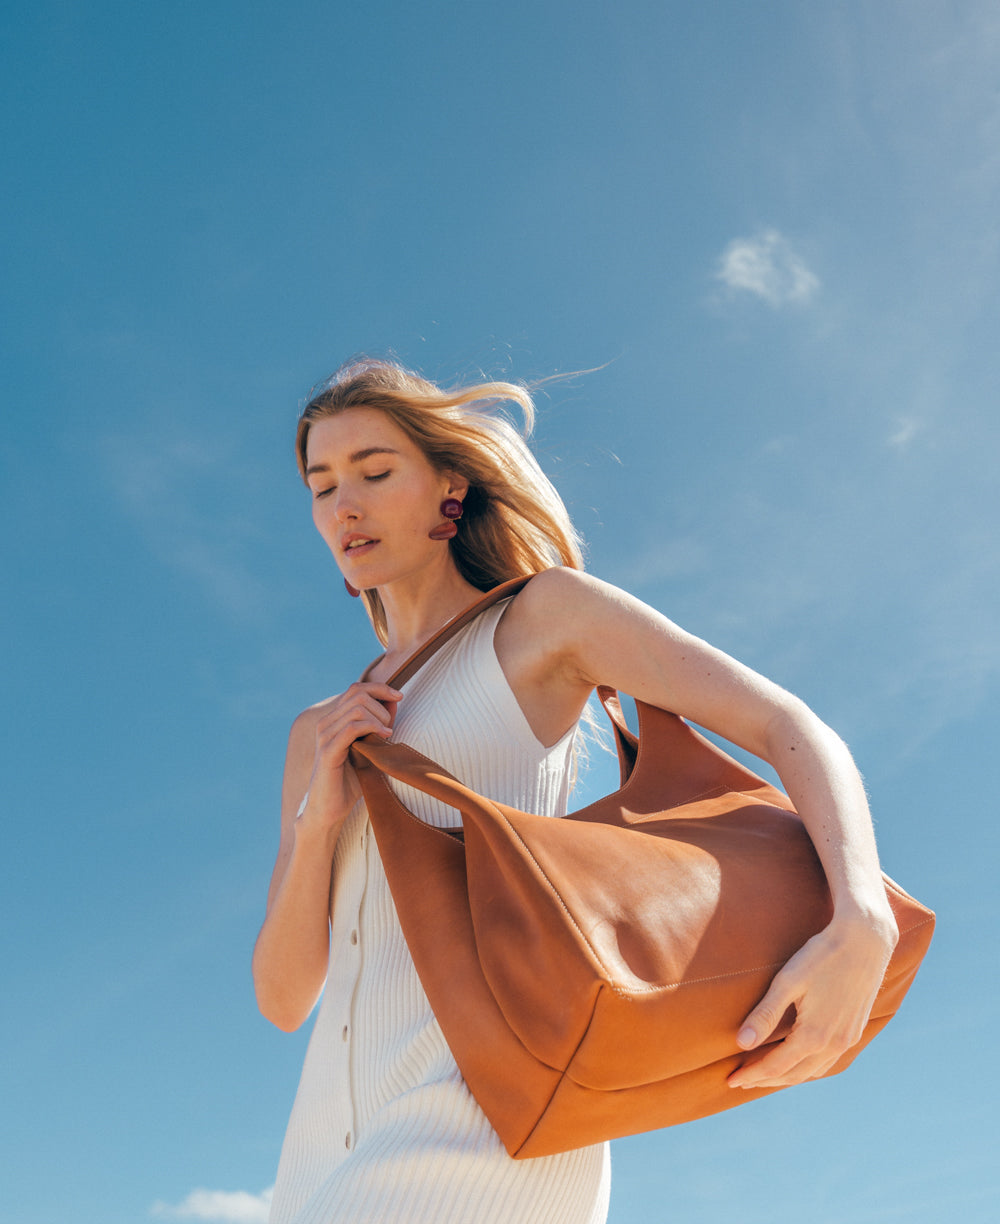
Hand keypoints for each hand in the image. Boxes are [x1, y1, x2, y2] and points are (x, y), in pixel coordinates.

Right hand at [299, 682, 400, 827]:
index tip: (399, 696)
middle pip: (357, 693)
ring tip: (386, 734)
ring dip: (379, 718)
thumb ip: (380, 724)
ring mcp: (325, 736)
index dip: (380, 687)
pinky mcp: (328, 751)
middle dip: (381, 705)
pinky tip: (384, 737)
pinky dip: (372, 727)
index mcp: (334, 720)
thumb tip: (394, 700)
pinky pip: (352, 728)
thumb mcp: (370, 747)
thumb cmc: (350, 780)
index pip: (356, 688)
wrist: (329, 808)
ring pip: (357, 708)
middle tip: (389, 727)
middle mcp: (326, 723)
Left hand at [728, 909, 897, 1089]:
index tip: (731, 1080)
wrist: (865, 940)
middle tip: (741, 1081)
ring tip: (764, 1074)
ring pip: (812, 1071)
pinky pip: (827, 1061)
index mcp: (814, 1035)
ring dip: (787, 1076)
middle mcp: (833, 1044)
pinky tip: (798, 1060)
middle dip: (765, 1079)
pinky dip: (807, 1067)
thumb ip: (766, 1014)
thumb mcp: (788, 982)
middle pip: (793, 1074)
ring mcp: (847, 1039)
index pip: (776, 1066)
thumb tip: (741, 1043)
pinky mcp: (854, 1030)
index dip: (752, 1074)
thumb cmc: (821, 956)